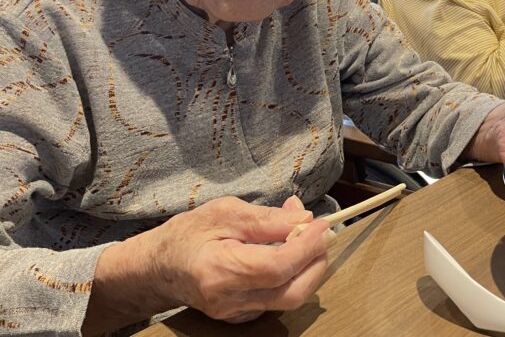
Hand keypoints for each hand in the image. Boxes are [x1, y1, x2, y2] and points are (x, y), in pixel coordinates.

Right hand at [151, 194, 330, 322]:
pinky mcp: (241, 316)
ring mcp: (235, 313)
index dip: (307, 246)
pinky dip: (292, 276)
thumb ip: (266, 219)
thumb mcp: (224, 212)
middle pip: (292, 293)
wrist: (157, 268)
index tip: (323, 225)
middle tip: (321, 233)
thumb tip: (304, 221)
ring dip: (308, 268)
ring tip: (304, 237)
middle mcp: (229, 300)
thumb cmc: (187, 235)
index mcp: (220, 270)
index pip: (277, 267)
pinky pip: (277, 300)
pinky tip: (287, 253)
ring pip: (288, 299)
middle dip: (316, 262)